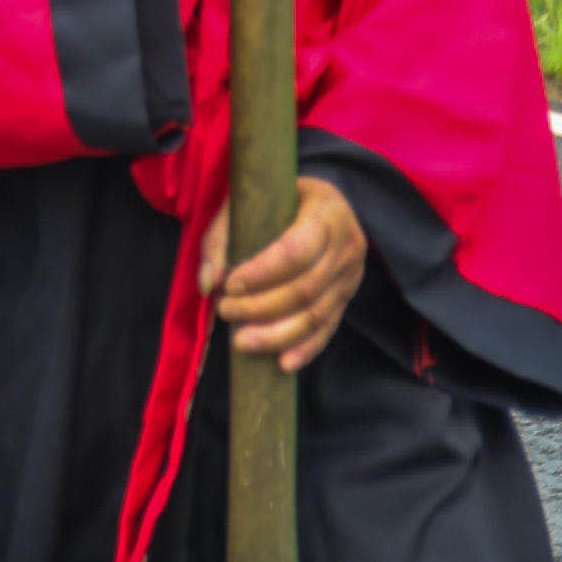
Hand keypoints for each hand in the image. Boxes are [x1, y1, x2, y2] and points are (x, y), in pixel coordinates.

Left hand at [203, 176, 366, 371]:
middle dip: (262, 307)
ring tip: (241, 342)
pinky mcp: (347, 296)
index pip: (296, 250)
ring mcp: (352, 274)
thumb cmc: (273, 199)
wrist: (314, 202)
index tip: (230, 285)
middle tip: (225, 312)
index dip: (262, 273)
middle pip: (306, 288)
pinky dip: (306, 348)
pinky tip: (282, 362)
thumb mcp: (244, 202)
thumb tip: (209, 284)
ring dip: (277, 334)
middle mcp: (347, 244)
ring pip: (317, 314)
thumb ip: (220, 239)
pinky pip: (329, 328)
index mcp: (327, 210)